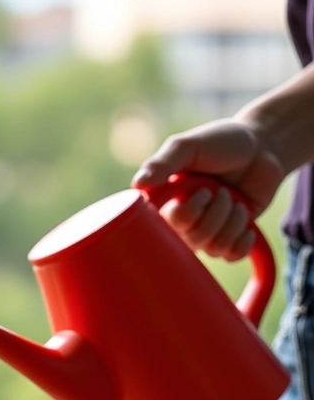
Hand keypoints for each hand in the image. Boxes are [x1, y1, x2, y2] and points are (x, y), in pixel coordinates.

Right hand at [132, 119, 284, 260]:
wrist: (262, 145)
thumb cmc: (221, 142)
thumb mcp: (189, 146)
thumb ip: (162, 162)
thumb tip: (138, 185)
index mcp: (167, 203)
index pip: (167, 228)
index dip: (186, 214)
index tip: (201, 190)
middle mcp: (184, 222)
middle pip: (193, 240)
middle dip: (216, 213)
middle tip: (222, 190)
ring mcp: (207, 231)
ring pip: (214, 248)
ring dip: (233, 221)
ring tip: (236, 200)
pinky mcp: (230, 237)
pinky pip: (231, 256)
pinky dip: (242, 241)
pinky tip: (246, 222)